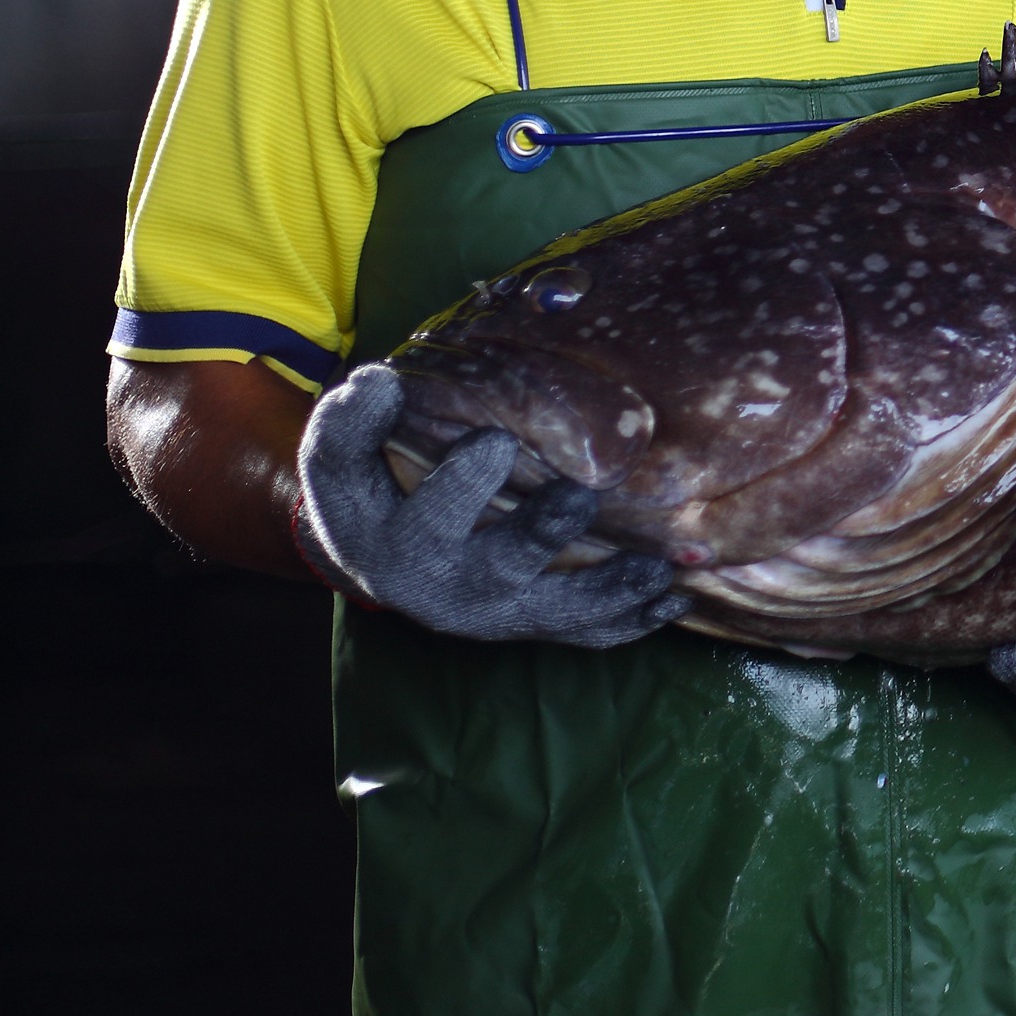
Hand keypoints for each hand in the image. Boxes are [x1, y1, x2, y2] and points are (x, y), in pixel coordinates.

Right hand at [294, 363, 688, 647]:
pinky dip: (626, 621)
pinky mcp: (524, 624)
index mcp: (384, 537)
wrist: (381, 561)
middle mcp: (437, 584)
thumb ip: (354, 419)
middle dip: (537, 535)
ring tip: (656, 568)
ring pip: (551, 609)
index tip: (495, 439)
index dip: (455, 480)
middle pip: (492, 566)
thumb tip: (381, 383)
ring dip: (607, 589)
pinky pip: (577, 632)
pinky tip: (671, 599)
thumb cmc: (373, 491)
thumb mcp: (345, 453)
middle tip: (576, 499)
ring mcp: (487, 610)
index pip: (416, 511)